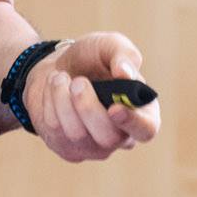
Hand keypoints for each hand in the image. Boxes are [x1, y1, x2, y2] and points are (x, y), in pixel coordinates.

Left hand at [24, 32, 160, 161]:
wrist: (57, 69)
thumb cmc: (91, 60)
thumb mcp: (109, 45)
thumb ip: (124, 54)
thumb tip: (125, 73)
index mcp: (142, 111)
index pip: (146, 129)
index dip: (132, 122)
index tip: (114, 108)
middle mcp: (122, 136)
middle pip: (109, 137)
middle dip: (87, 107)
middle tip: (78, 81)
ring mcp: (95, 148)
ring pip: (78, 135)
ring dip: (62, 99)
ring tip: (60, 77)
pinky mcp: (69, 150)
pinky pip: (55, 132)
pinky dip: (50, 103)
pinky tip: (53, 90)